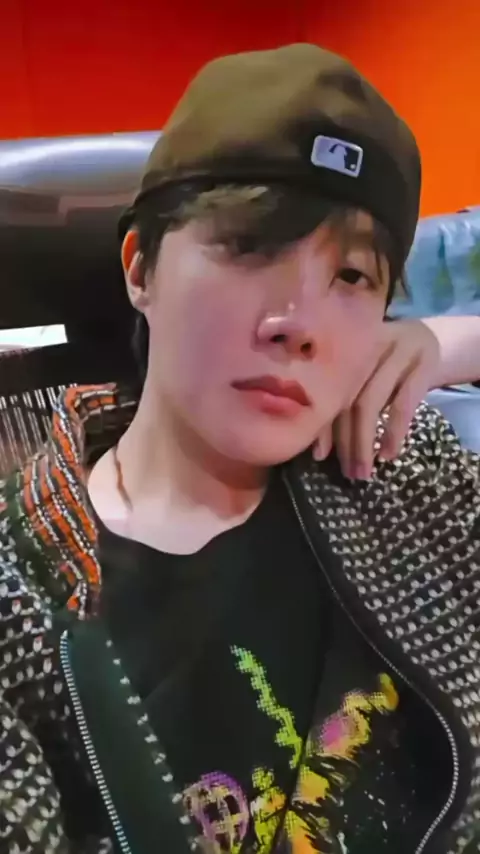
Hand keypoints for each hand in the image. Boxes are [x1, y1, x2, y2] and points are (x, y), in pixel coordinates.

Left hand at [313, 319, 440, 479]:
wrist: (434, 340)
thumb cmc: (386, 365)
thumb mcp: (362, 373)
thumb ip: (341, 396)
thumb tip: (320, 446)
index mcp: (341, 348)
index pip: (325, 392)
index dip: (322, 425)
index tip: (320, 456)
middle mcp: (364, 346)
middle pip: (346, 398)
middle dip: (345, 441)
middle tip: (347, 472)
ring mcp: (394, 353)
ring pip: (370, 403)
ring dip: (364, 443)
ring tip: (363, 471)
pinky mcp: (422, 365)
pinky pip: (402, 404)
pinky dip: (393, 432)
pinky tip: (388, 454)